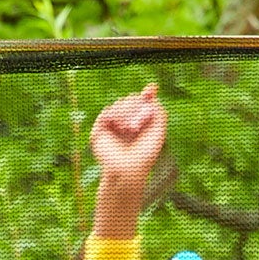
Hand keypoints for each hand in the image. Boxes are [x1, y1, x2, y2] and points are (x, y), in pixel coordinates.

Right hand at [90, 85, 164, 239]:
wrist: (128, 170)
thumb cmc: (145, 155)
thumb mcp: (158, 131)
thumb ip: (158, 110)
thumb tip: (151, 92)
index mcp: (139, 126)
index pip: (142, 103)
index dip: (146, 95)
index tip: (151, 89)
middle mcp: (126, 124)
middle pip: (131, 100)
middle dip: (136, 106)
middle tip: (138, 122)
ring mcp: (113, 127)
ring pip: (119, 104)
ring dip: (127, 112)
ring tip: (129, 129)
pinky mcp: (100, 130)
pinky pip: (107, 112)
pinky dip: (115, 115)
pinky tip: (120, 126)